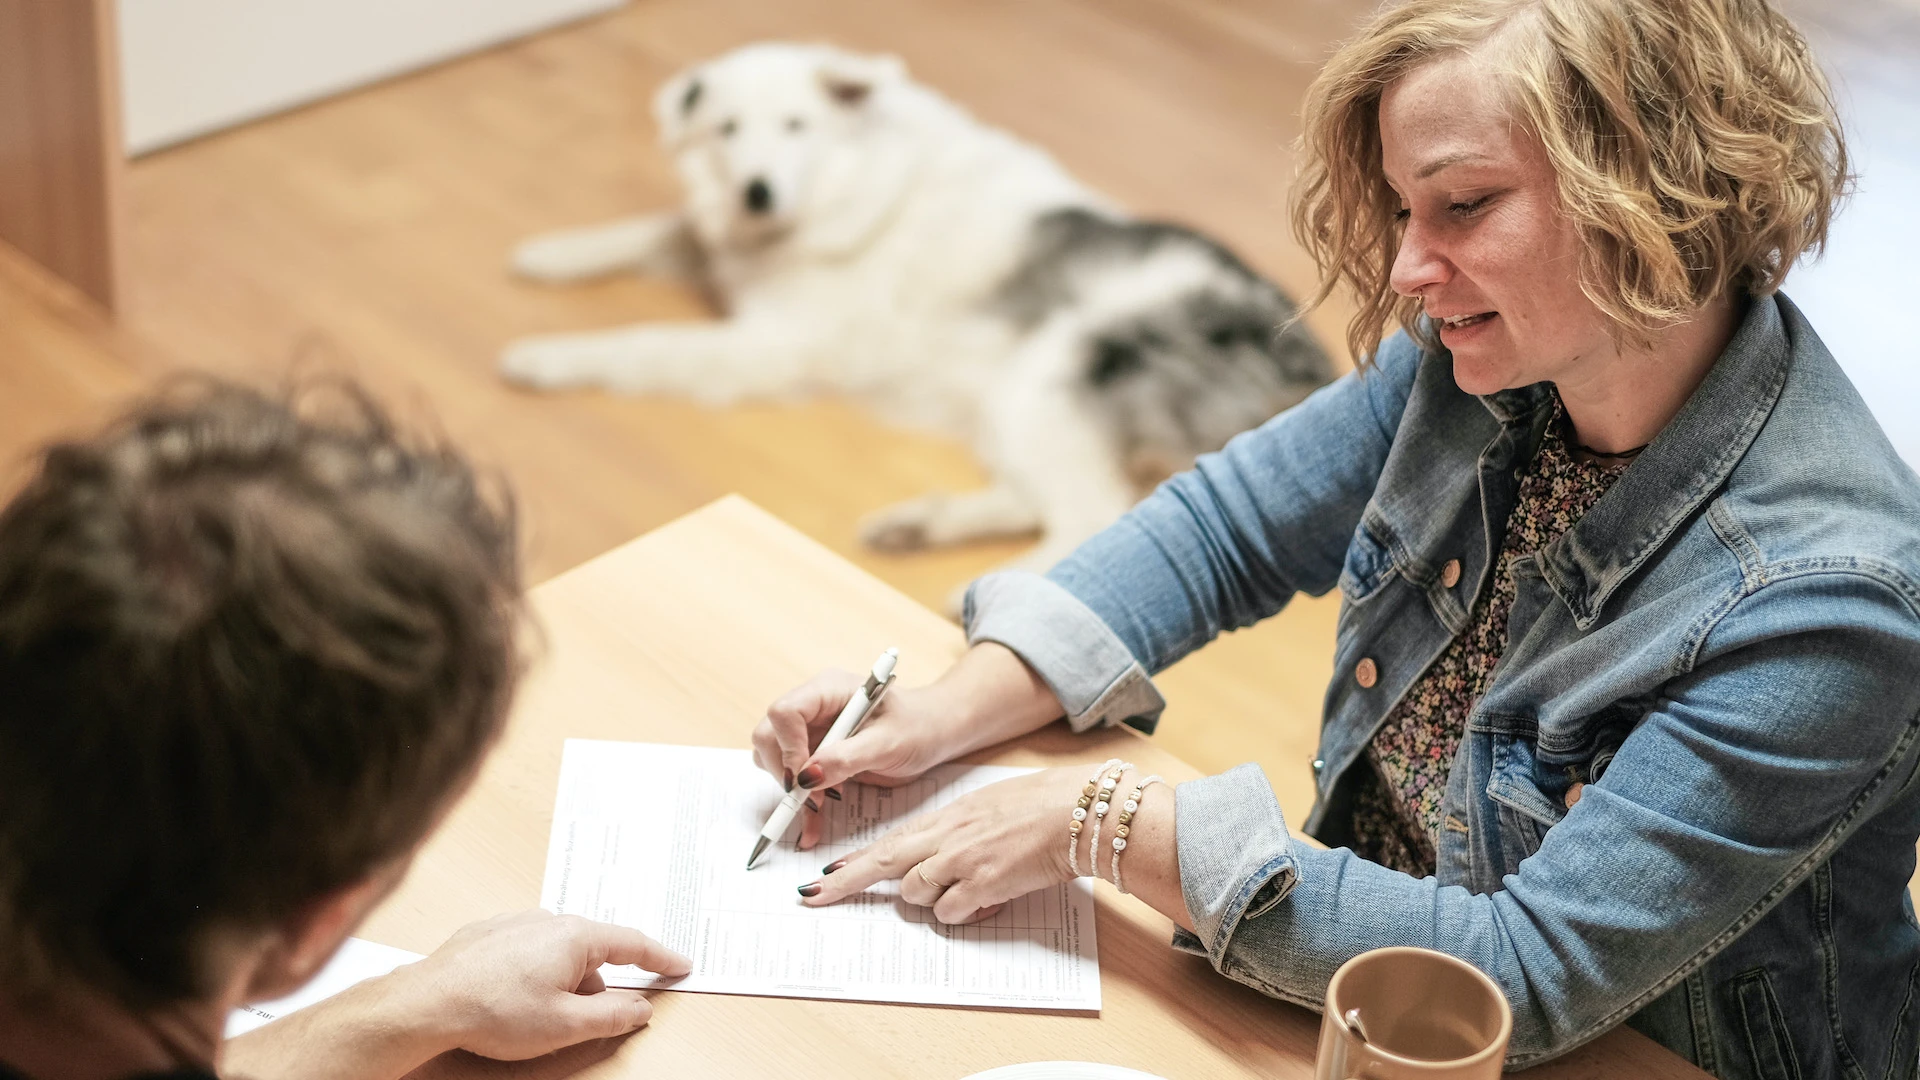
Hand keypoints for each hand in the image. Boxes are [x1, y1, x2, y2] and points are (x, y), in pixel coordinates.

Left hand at [397, 910, 690, 1059]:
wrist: (428, 1003)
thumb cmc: (493, 1011)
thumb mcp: (565, 1025)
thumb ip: (612, 1015)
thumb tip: (639, 1008)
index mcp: (575, 937)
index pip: (632, 944)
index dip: (660, 958)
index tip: (679, 964)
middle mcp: (548, 921)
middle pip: (592, 953)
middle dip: (594, 987)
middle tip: (584, 1018)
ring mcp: (516, 924)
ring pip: (558, 954)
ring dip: (560, 983)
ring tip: (534, 1016)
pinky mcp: (489, 934)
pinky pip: (528, 952)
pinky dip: (532, 974)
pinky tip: (511, 1000)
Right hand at [752, 644, 1068, 849]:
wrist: (932, 734)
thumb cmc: (918, 727)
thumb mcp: (889, 743)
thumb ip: (848, 757)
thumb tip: (807, 777)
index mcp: (828, 689)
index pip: (785, 712)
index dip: (789, 747)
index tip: (807, 778)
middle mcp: (812, 706)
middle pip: (769, 735)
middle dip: (785, 772)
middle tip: (811, 801)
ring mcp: (810, 730)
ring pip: (773, 759)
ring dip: (790, 791)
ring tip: (818, 811)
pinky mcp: (814, 754)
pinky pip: (792, 779)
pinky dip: (800, 804)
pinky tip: (814, 824)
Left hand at [793, 766, 1094, 923]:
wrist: (1075, 812)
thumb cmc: (1038, 807)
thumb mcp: (984, 809)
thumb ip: (953, 832)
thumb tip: (934, 860)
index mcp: (945, 816)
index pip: (889, 840)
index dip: (854, 861)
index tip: (825, 875)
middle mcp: (945, 837)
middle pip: (883, 863)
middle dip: (845, 882)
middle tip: (815, 897)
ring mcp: (960, 861)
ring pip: (917, 893)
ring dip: (935, 899)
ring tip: (971, 886)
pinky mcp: (981, 884)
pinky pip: (950, 912)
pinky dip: (964, 912)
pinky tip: (989, 898)